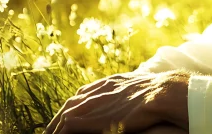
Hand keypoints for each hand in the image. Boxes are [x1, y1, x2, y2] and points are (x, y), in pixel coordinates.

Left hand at [45, 70, 190, 133]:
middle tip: (50, 128)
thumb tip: (131, 100)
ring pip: (67, 114)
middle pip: (71, 103)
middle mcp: (98, 90)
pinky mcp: (94, 118)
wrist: (161, 93)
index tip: (67, 114)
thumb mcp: (139, 88)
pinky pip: (70, 126)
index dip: (74, 105)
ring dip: (56, 125)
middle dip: (59, 116)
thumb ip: (129, 93)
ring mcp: (94, 103)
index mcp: (109, 82)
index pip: (83, 94)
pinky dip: (61, 131)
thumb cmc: (158, 93)